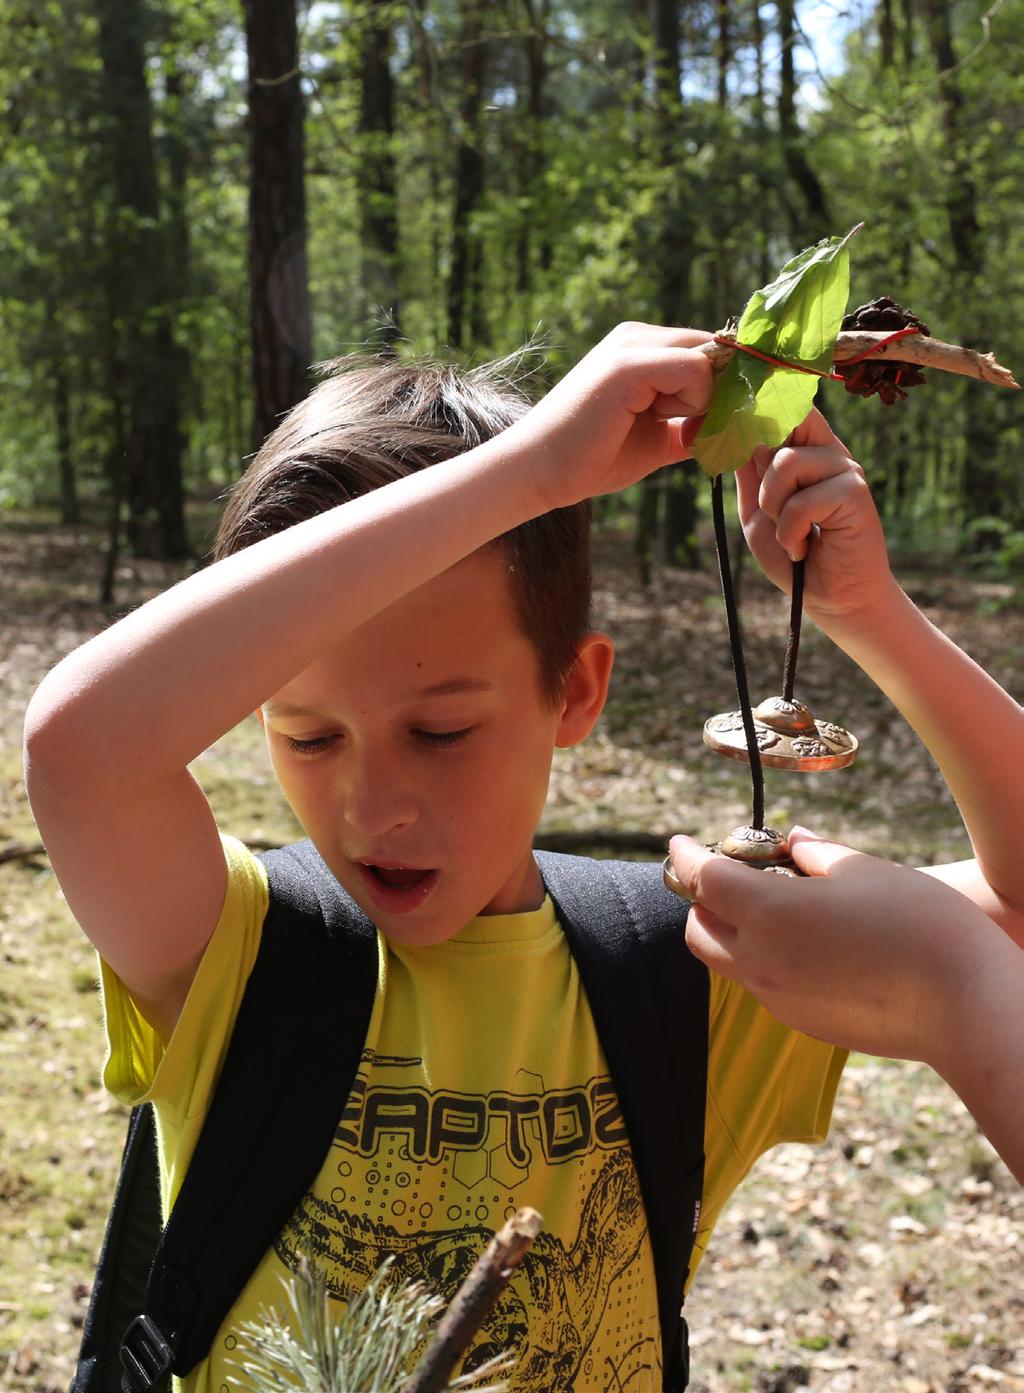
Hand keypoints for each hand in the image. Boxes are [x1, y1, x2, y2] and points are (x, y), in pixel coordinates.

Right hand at [514, 322, 713, 511]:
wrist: (540, 470)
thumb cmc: (592, 458)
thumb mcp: (657, 440)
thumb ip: (691, 428)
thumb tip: (728, 427)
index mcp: (642, 349)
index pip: (710, 350)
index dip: (724, 387)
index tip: (714, 423)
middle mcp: (637, 337)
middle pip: (716, 348)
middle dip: (721, 392)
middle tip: (695, 428)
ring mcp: (632, 344)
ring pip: (710, 356)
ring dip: (702, 399)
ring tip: (659, 421)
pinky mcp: (629, 364)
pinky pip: (696, 369)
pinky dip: (692, 402)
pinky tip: (656, 418)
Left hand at [667, 826, 995, 1062]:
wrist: (964, 1004)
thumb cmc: (918, 924)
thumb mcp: (863, 870)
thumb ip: (815, 856)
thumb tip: (791, 844)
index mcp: (767, 913)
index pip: (702, 879)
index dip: (685, 856)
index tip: (679, 842)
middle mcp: (760, 961)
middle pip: (699, 929)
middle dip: (702, 899)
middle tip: (732, 873)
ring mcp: (778, 998)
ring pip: (728, 962)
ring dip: (731, 931)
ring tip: (773, 905)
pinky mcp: (803, 1022)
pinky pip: (763, 985)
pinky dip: (763, 958)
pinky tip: (806, 942)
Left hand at [734, 410, 896, 628]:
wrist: (832, 598)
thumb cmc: (794, 554)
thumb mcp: (758, 511)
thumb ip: (749, 473)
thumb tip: (732, 430)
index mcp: (806, 450)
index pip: (782, 408)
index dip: (756, 414)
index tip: (736, 438)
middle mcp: (828, 451)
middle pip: (783, 421)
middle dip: (760, 463)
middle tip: (769, 507)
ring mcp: (844, 468)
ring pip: (784, 463)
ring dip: (773, 508)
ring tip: (791, 535)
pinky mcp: (854, 492)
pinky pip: (801, 501)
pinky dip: (791, 533)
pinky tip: (803, 548)